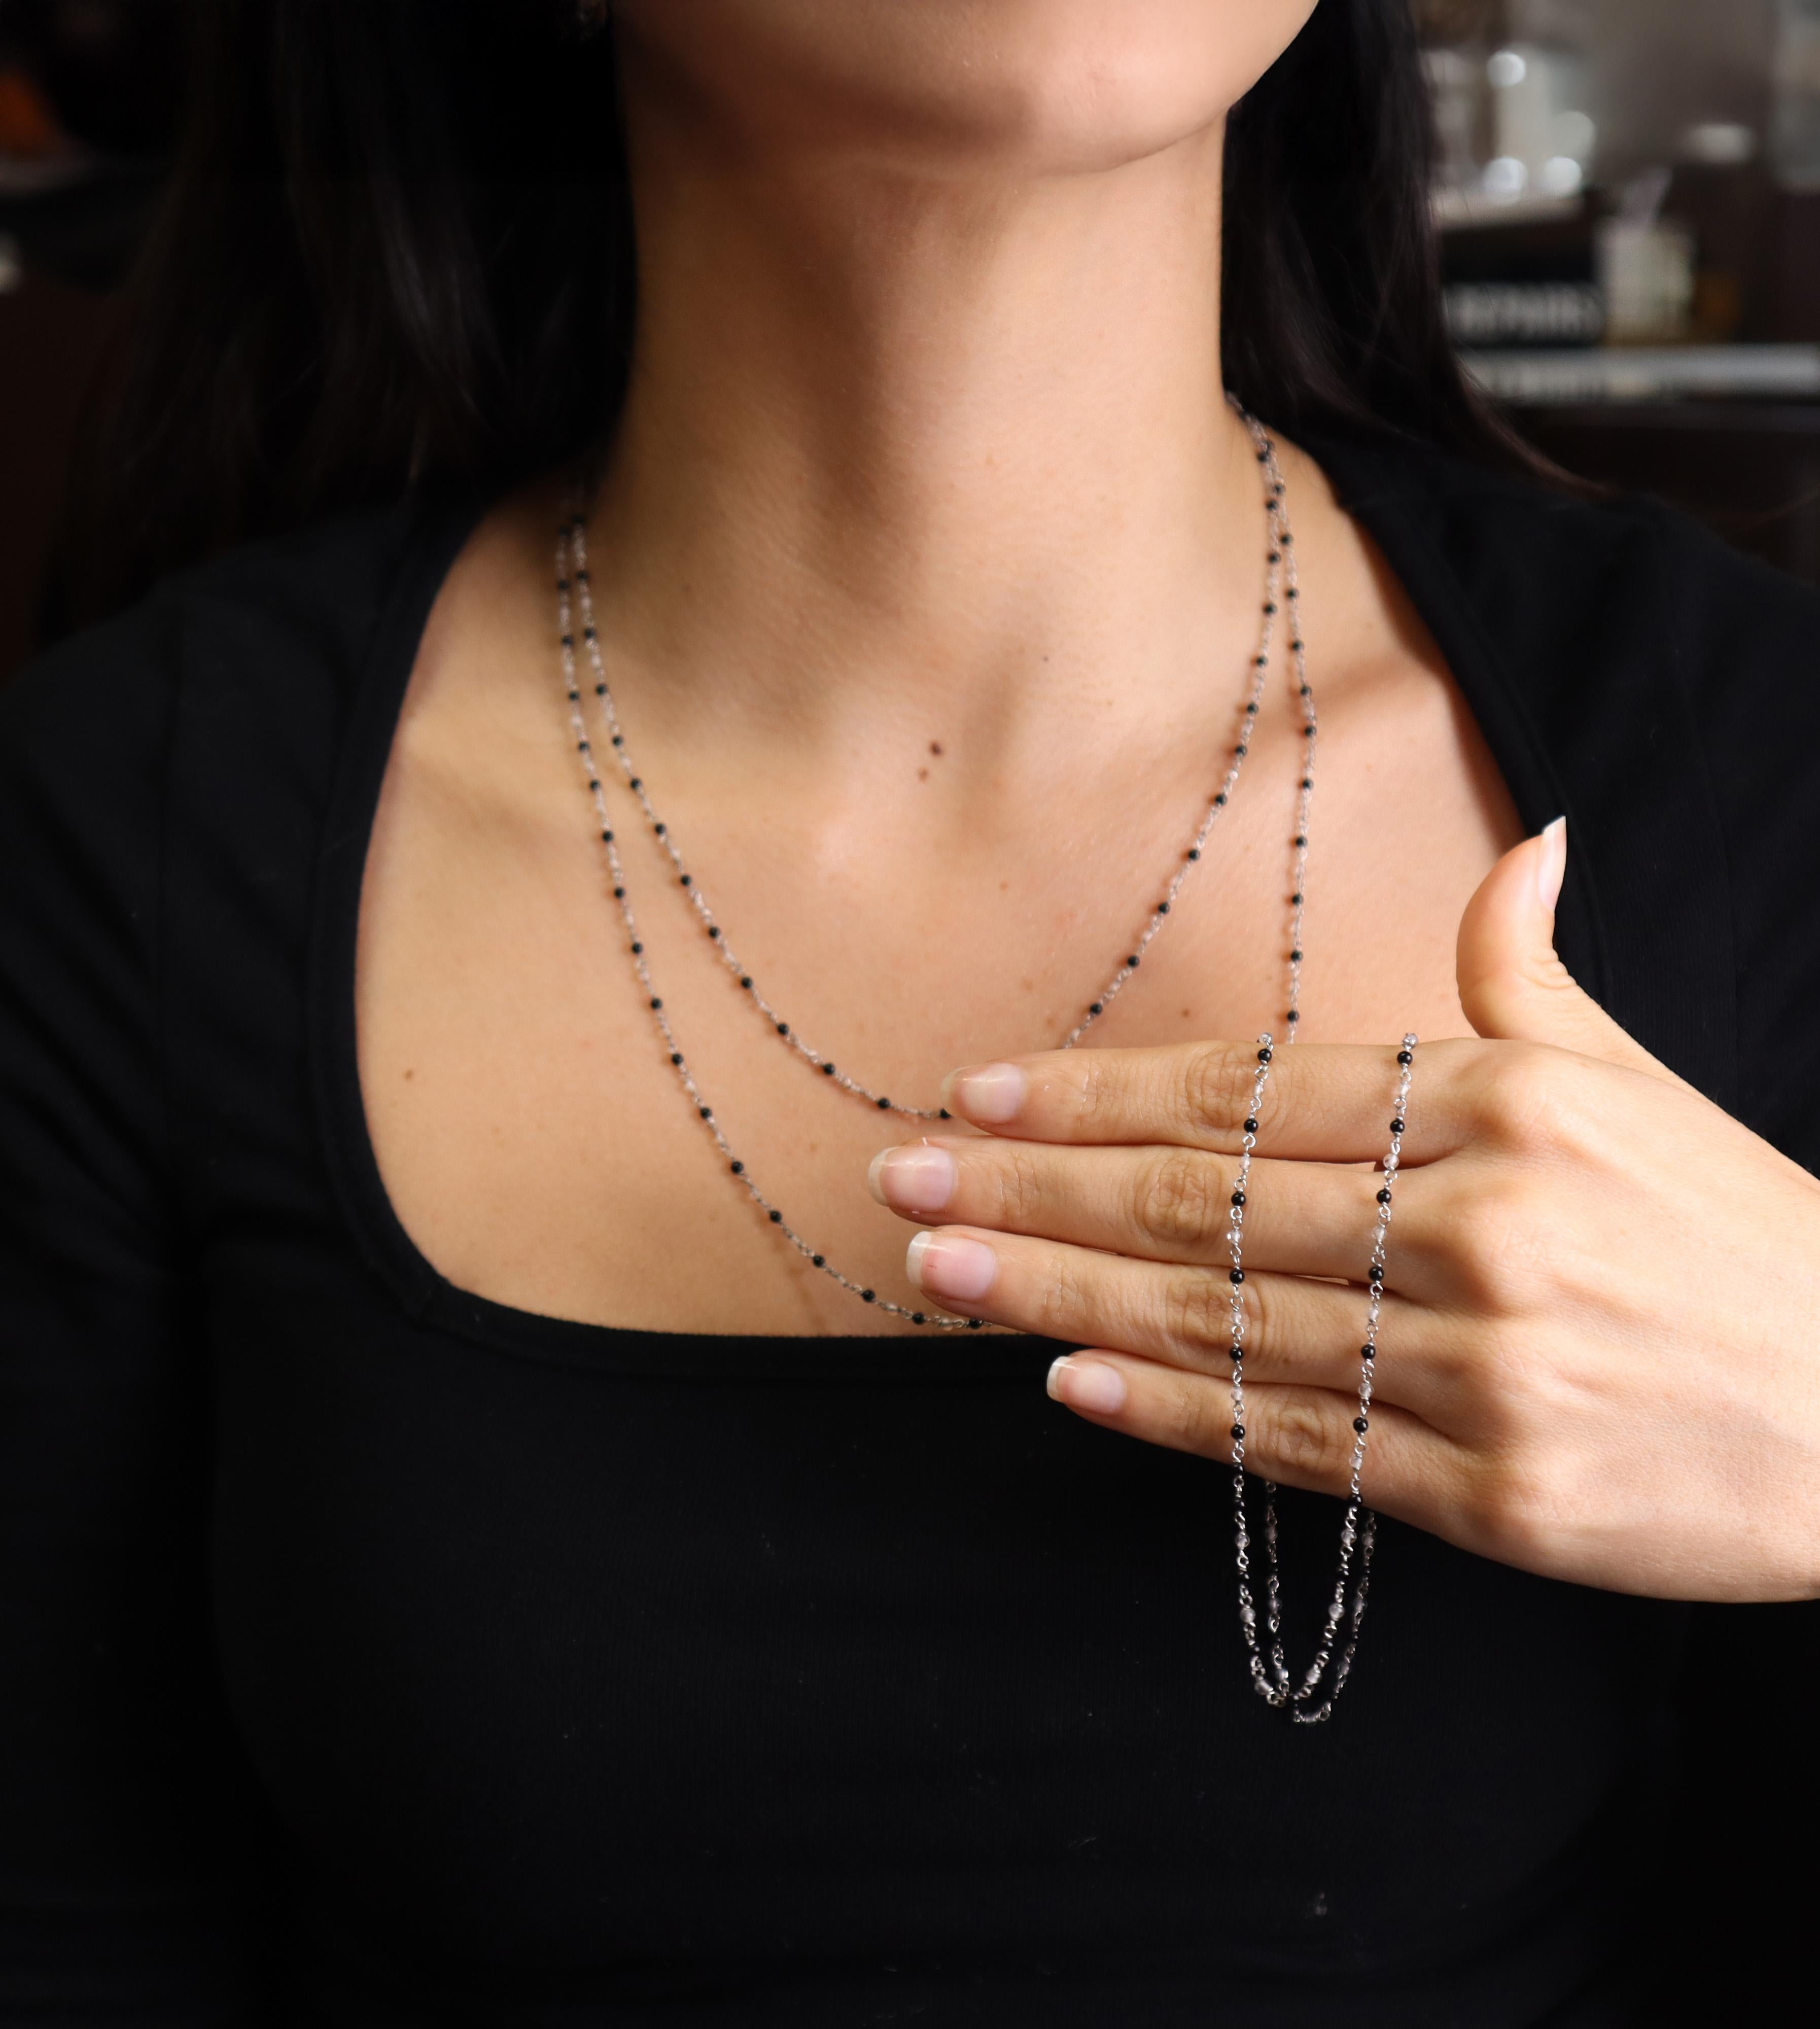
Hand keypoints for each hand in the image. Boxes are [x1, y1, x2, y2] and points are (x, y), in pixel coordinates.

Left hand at [868, 822, 1819, 1602]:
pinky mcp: (1496, 1492)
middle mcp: (1480, 1222)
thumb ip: (1537, 973)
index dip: (1100, 1095)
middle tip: (899, 1186)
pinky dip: (1174, 1415)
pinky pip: (1296, 1446)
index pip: (1248, 1088)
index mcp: (1504, 1102)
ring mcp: (1483, 1363)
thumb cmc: (1737, 1232)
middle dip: (1032, 1194)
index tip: (979, 1099)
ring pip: (1223, 1325)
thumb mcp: (1640, 1077)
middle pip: (1202, 1203)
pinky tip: (1068, 1388)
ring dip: (1061, 1302)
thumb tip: (1526, 843)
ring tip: (939, 1277)